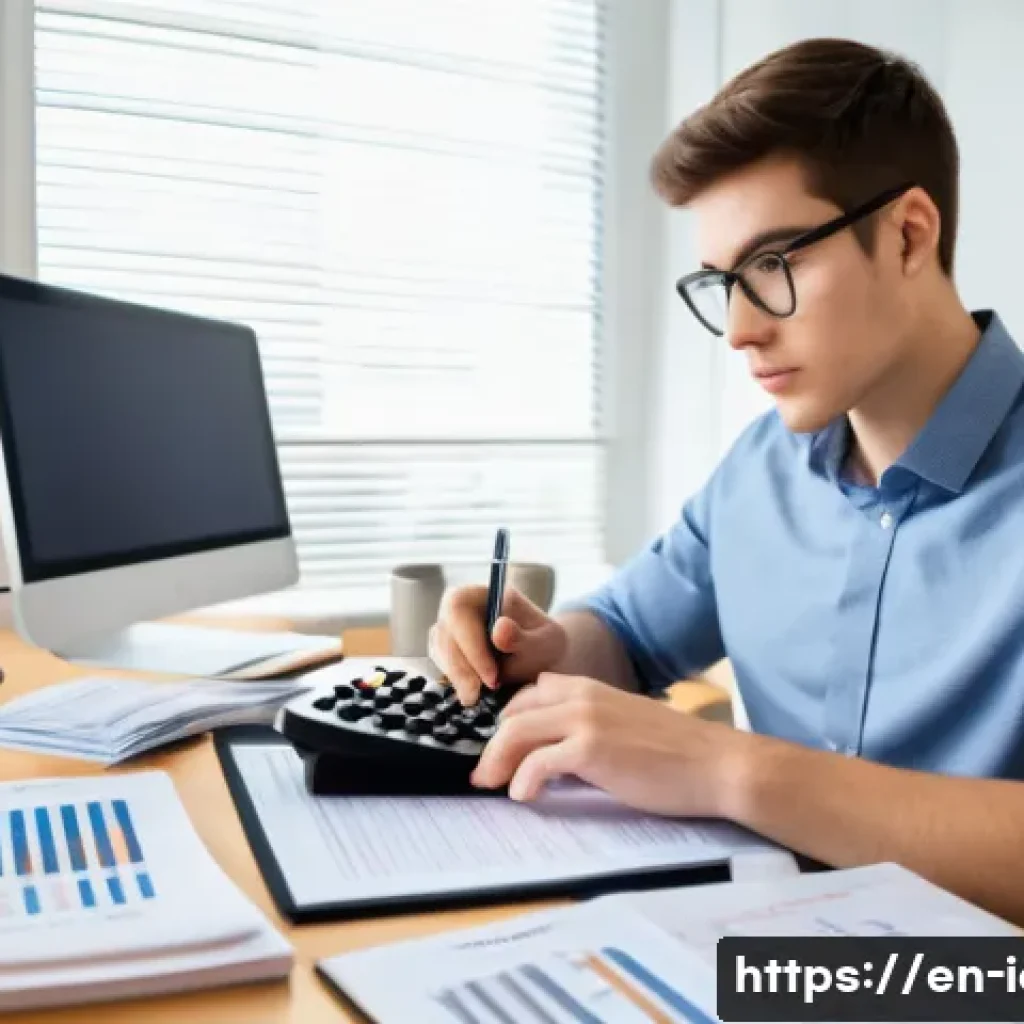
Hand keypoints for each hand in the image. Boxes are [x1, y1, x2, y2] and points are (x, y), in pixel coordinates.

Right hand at [428, 585, 567, 704]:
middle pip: (444, 631)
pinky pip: (441, 664)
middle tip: (477, 695)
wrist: (544, 662)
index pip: (460, 608)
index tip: (491, 675)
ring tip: (476, 698)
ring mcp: (451, 628)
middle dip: (459, 667)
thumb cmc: (545, 647)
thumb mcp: (544, 642)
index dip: (470, 642)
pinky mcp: (447, 651)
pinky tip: (472, 695)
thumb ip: (522, 637)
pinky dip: (454, 682)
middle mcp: (462, 608)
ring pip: (439, 650)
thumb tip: (499, 627)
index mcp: (485, 594)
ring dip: (455, 677)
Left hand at [471, 672, 746, 816]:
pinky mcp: (591, 749)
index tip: (500, 746)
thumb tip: (557, 756)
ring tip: (491, 785)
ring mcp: (586, 720)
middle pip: (516, 711)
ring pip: (517, 731)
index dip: (510, 719)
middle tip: (484, 772)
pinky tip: (523, 796)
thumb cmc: (677, 753)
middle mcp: (583, 696)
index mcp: (591, 688)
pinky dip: (523, 780)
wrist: (715, 764)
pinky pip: (538, 762)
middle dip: (494, 742)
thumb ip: (590, 728)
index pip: (532, 692)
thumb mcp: (625, 725)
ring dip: (497, 760)